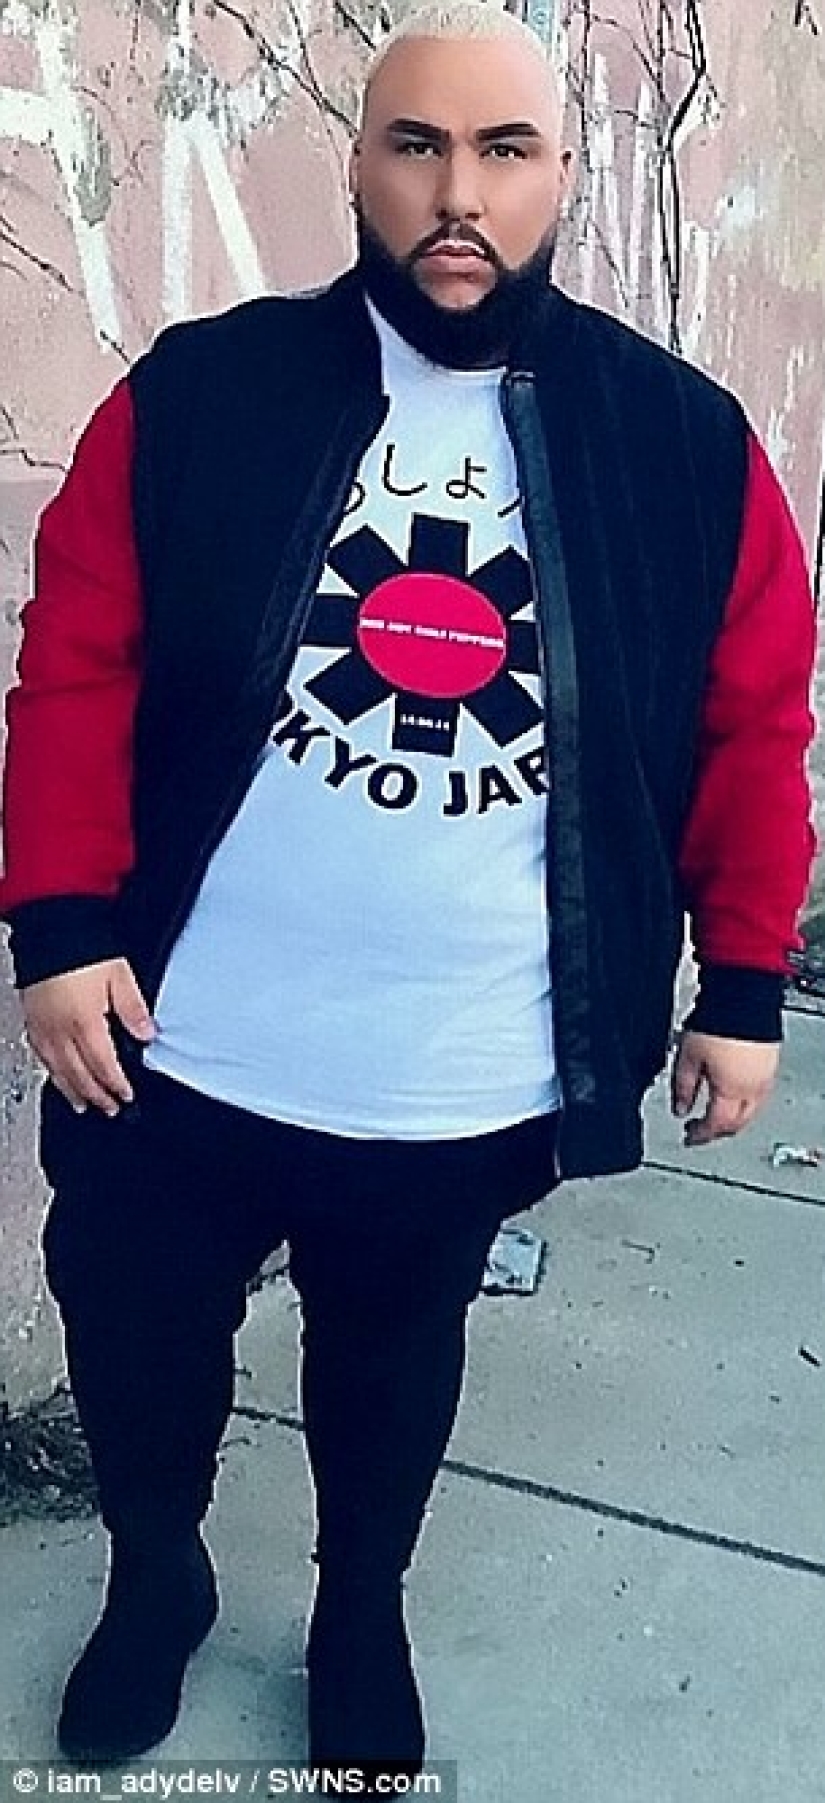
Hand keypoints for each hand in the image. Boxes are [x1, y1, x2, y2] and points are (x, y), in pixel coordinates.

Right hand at [21, 957, 155, 1114]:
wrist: (50, 929)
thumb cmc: (83, 949)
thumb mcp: (120, 975)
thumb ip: (134, 1008)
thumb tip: (147, 1034)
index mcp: (85, 1023)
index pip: (104, 1066)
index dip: (116, 1085)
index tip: (126, 1095)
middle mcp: (61, 1031)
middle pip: (80, 1075)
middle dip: (97, 1095)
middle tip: (109, 1108)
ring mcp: (43, 1027)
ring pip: (57, 1071)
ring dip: (72, 1091)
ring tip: (83, 1104)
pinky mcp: (32, 1020)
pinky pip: (41, 1056)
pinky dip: (52, 1072)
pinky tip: (57, 1075)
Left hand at [671, 1029, 778, 1146]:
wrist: (743, 996)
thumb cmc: (717, 1023)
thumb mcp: (688, 1058)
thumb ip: (683, 1088)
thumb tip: (680, 1109)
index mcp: (731, 1091)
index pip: (716, 1126)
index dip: (700, 1135)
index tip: (689, 1136)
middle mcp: (752, 1089)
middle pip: (736, 1123)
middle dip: (717, 1130)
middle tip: (700, 1129)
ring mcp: (765, 1077)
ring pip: (750, 1111)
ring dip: (732, 1117)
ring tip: (714, 1111)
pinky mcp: (770, 1064)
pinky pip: (759, 1095)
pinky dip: (744, 1101)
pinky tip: (731, 1094)